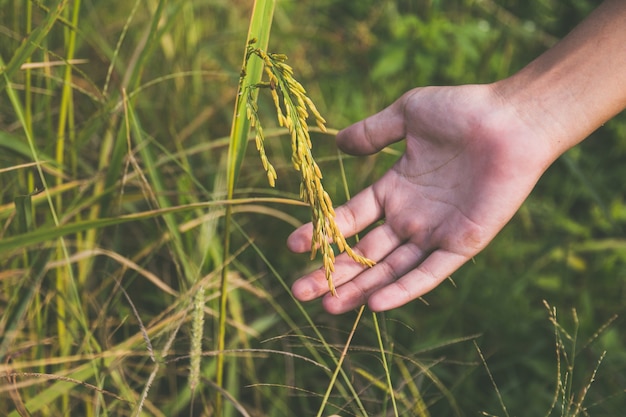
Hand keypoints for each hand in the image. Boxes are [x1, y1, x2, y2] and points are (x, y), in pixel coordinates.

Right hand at [287, 84, 554, 312]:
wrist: (510, 119)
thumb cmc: (461, 111)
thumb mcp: (407, 115)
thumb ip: (373, 132)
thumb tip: (336, 143)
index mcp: (394, 189)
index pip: (350, 218)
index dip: (322, 232)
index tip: (294, 245)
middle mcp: (410, 216)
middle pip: (363, 251)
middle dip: (333, 272)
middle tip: (300, 291)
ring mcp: (435, 232)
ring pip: (390, 268)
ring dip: (361, 288)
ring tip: (329, 306)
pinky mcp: (461, 243)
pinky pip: (430, 272)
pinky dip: (405, 289)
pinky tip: (377, 304)